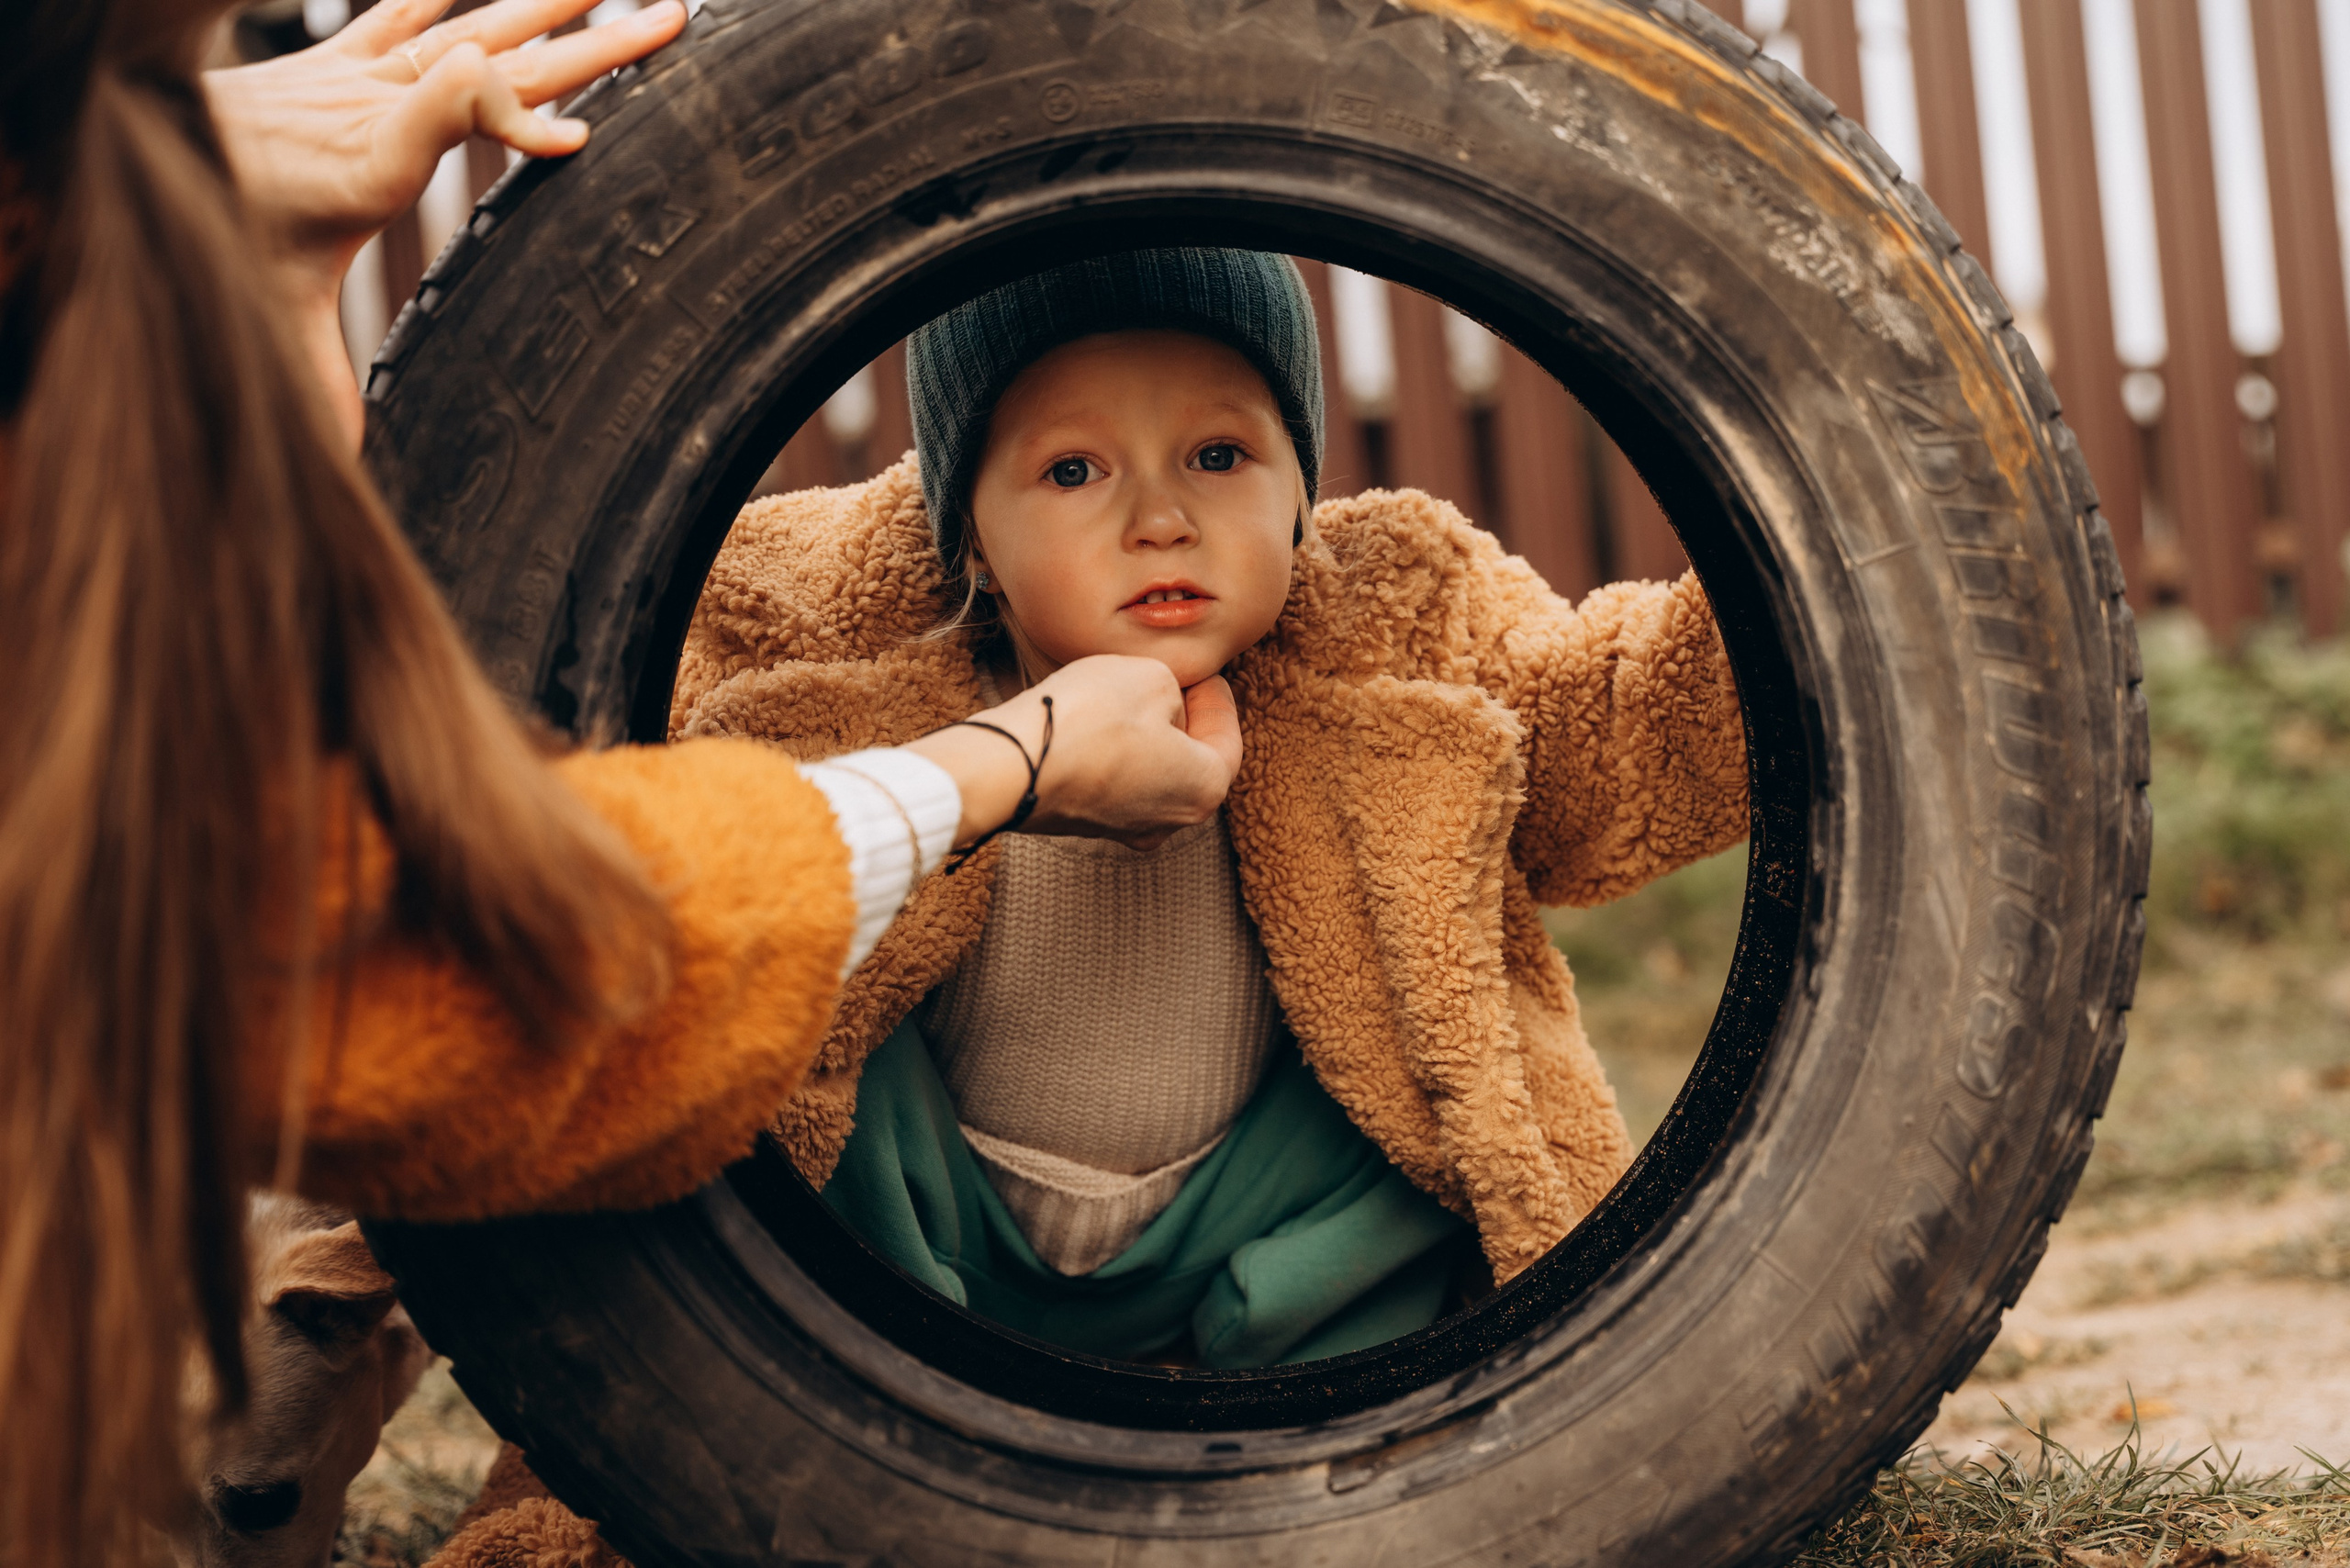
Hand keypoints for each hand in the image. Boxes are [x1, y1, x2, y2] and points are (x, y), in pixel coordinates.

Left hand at [203, 0, 687, 439]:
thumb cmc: (217, 240)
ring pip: (475, 18)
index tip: (587, 144)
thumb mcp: (269, 317)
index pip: (459, 104)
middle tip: (671, 24)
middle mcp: (372, 101)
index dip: (527, 118)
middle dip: (594, 41)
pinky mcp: (349, 59)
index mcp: (368, 160)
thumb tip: (353, 473)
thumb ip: (318, 391)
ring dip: (556, 2)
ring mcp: (362, 72)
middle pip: (499, 51)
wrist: (144, 154)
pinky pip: (416, 8)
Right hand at [904, 656, 1241, 850]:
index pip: (1227, 739)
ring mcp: (1126, 828)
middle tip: (1173, 682)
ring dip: (1146, 735)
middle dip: (1184, 718)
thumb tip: (1162, 704)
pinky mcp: (1086, 823)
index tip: (1207, 674)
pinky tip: (1095, 721)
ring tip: (1129, 696)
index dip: (1218, 698)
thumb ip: (1172, 688)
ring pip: (1151, 773)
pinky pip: (1114, 781)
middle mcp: (1172, 821)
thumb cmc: (1088, 719)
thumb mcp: (1150, 675)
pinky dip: (1114, 752)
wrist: (1010, 765)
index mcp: (1205, 789)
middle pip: (1191, 761)